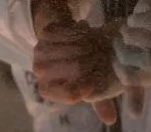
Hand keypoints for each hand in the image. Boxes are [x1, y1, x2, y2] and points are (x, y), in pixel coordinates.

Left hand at [28, 0, 121, 119]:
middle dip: (93, 62)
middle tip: (103, 57)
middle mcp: (41, 73)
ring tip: (96, 44)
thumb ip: (100, 102)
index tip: (94, 82)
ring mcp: (40, 52)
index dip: (85, 88)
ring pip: (71, 50)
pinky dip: (79, 31)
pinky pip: (67, 33)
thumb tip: (110, 120)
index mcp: (49, 89)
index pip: (68, 94)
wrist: (67, 37)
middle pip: (74, 68)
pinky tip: (85, 31)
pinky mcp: (44, 34)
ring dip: (87, 46)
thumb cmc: (80, 66)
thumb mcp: (90, 85)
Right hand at [112, 0, 150, 88]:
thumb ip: (124, 93)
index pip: (128, 78)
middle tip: (119, 42)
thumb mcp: (132, 71)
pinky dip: (135, 17)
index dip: (115, 67)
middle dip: (118, 48)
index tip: (116, 60)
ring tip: (127, 29)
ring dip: (127, 31)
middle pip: (129, 58)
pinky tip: (137, 18)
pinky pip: (143, 18)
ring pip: (137, 37)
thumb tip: (115, 120)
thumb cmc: (142, 46)